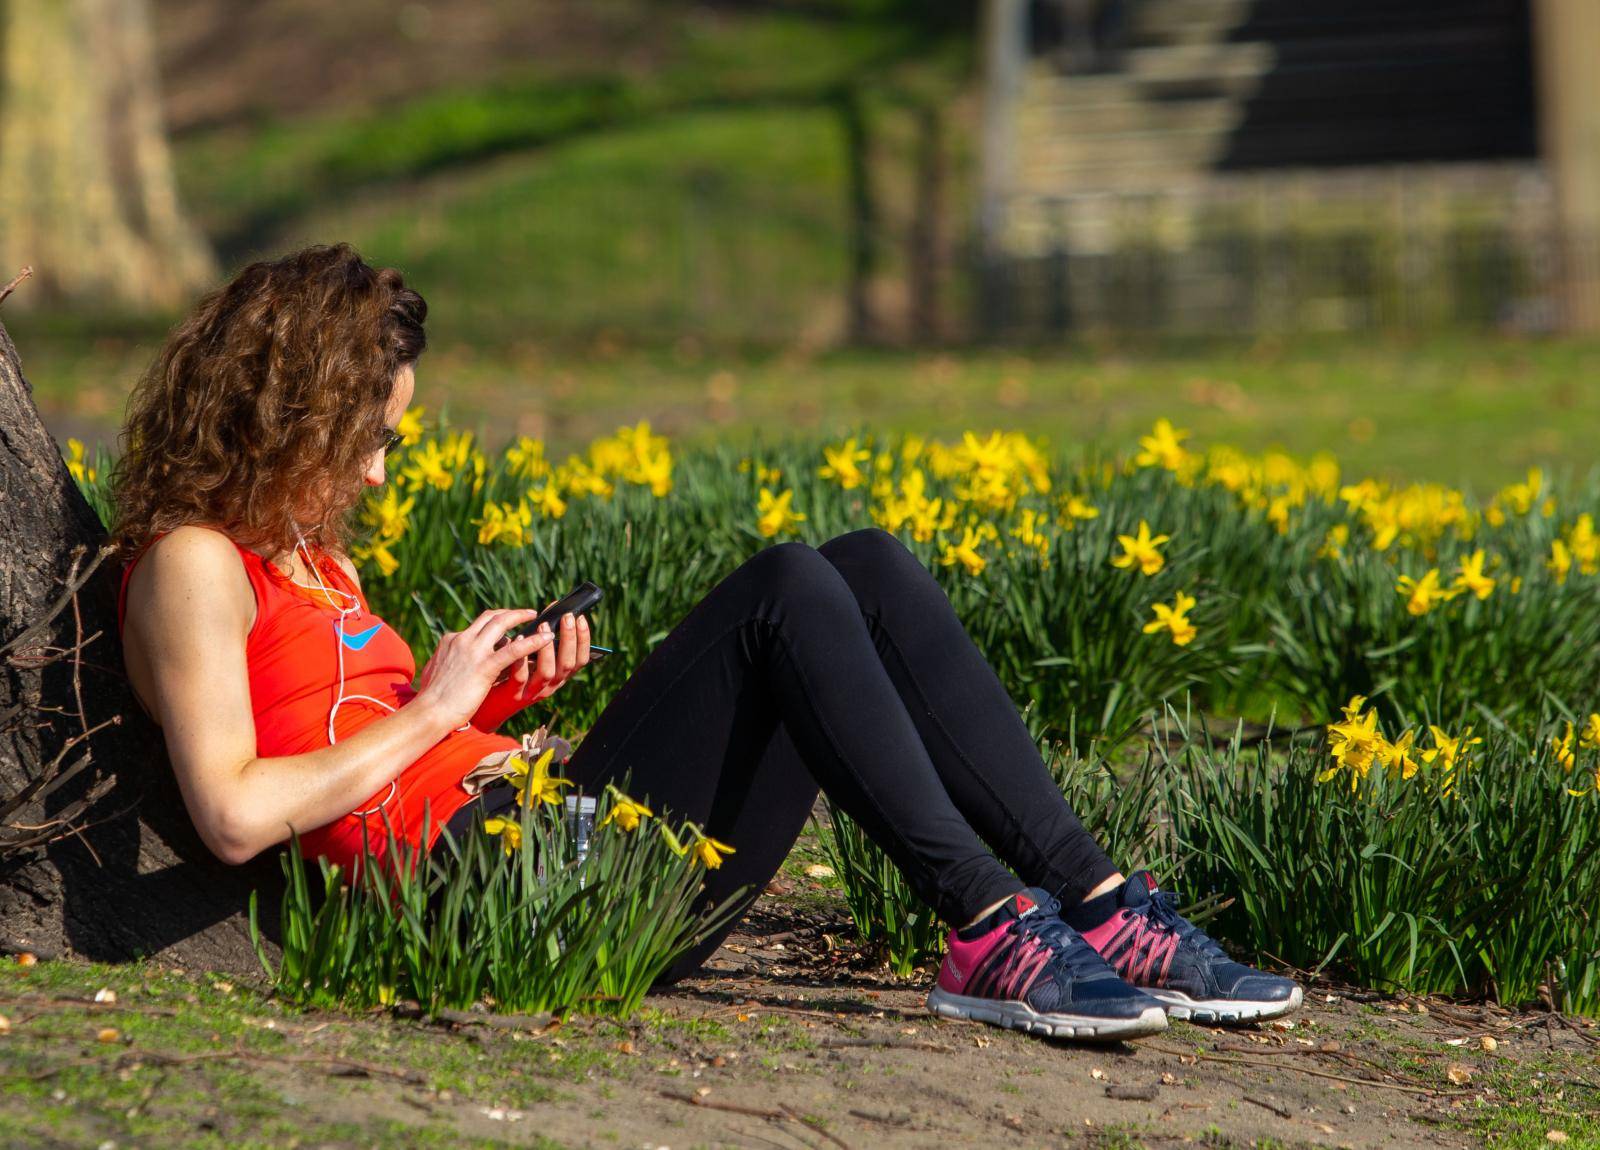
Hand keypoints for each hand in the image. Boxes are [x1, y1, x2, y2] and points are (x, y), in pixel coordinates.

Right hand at [414, 608, 553, 729]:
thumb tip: (449, 661)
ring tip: (536, 617)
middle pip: (490, 617)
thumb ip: (446, 661)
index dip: (493, 625)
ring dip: (521, 617)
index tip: (506, 627)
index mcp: (451, 641)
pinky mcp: (484, 666)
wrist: (429, 712)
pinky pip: (513, 649)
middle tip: (527, 613)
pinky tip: (546, 639)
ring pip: (501, 624)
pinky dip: (532, 642)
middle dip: (510, 613)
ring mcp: (473, 651)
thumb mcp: (436, 671)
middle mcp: (462, 640)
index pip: (476, 627)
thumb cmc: (432, 698)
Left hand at [473, 601, 591, 730]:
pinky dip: (521, 658)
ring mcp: (532, 691)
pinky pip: (520, 677)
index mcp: (559, 676)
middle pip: (568, 663)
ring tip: (543, 626)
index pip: (580, 659)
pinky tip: (519, 640)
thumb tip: (552, 615)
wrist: (490, 707)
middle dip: (569, 638)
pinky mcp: (513, 694)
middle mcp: (550, 685)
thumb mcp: (535, 662)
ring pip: (548, 672)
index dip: (583, 639)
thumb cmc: (513, 675)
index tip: (580, 618)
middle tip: (567, 617)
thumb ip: (544, 646)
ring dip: (547, 648)